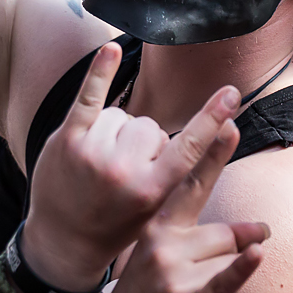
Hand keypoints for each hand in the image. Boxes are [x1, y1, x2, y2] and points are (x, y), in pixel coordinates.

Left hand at [23, 42, 242, 290]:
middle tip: (126, 169)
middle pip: (151, 127)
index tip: (231, 93)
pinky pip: (90, 96)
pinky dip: (101, 71)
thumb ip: (175, 172)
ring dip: (119, 131)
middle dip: (144, 142)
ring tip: (103, 160)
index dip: (211, 118)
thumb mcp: (154, 209)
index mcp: (150, 190)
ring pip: (125, 116)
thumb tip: (201, 130)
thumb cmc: (115, 226)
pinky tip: (110, 50)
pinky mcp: (67, 138)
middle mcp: (122, 170)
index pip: (188, 146)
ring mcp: (92, 152)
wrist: (62, 242)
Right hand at [93, 127, 267, 292]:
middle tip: (224, 255)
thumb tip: (263, 229)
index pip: (189, 184)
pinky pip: (222, 285)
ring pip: (229, 262)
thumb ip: (209, 232)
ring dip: (227, 276)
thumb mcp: (165, 252)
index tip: (227, 121)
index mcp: (155, 228)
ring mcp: (175, 280)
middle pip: (223, 233)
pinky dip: (241, 271)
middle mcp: (162, 248)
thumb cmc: (149, 290)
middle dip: (234, 245)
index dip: (210, 153)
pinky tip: (257, 256)